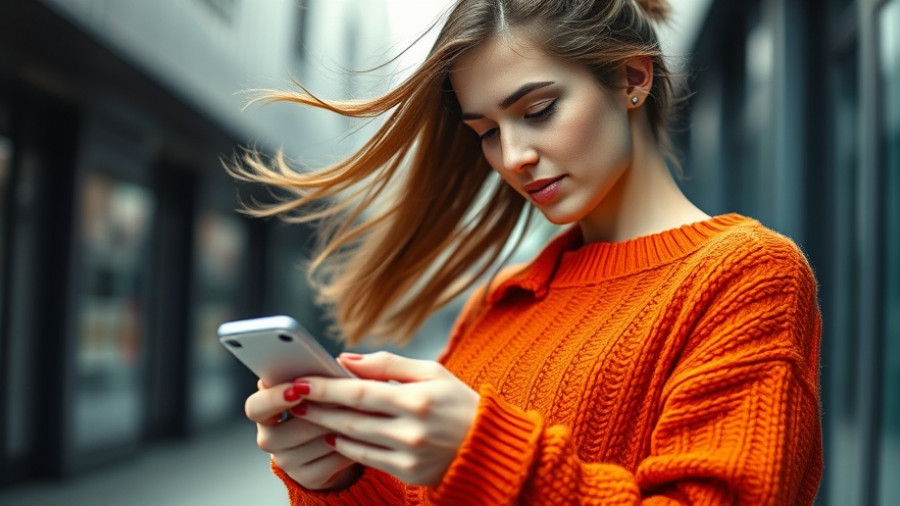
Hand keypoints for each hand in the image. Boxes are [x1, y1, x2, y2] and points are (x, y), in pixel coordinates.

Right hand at [245, 379, 359, 489]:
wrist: (341, 442)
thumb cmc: (331, 404)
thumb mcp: (325, 385)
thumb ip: (325, 373)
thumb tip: (342, 361)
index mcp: (266, 411)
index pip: (255, 407)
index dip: (273, 398)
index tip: (297, 388)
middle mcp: (270, 438)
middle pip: (284, 431)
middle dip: (316, 414)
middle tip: (341, 398)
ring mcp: (287, 461)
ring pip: (312, 444)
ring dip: (337, 427)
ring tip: (358, 412)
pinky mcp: (308, 477)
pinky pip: (330, 461)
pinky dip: (349, 445)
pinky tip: (361, 435)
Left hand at [295, 351, 479, 486]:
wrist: (489, 447)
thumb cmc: (459, 403)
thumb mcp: (432, 372)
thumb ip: (387, 364)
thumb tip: (347, 359)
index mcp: (417, 398)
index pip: (359, 391)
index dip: (326, 386)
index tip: (301, 379)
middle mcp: (411, 429)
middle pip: (350, 417)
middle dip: (318, 406)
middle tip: (294, 397)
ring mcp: (409, 455)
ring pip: (354, 439)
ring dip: (326, 426)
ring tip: (308, 414)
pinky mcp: (408, 473)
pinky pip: (367, 459)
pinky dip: (346, 446)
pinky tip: (333, 436)